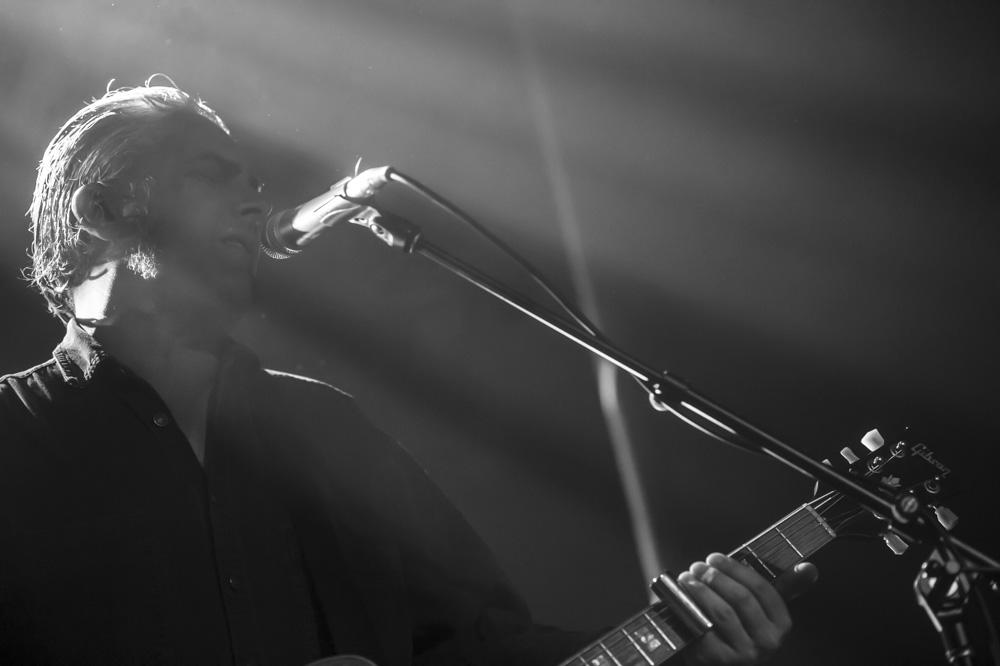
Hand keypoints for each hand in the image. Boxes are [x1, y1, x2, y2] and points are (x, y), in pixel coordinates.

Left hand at [677, 553, 817, 664]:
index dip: (736, 569)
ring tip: (687, 578)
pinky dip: (690, 610)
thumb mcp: (763, 610)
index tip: (716, 558)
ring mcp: (744, 654)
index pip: (762, 589)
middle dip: (715, 577)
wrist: (720, 664)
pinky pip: (704, 629)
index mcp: (781, 625)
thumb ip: (784, 587)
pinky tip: (682, 599)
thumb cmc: (740, 629)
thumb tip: (809, 567)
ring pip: (722, 612)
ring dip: (701, 590)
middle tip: (698, 566)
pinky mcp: (719, 661)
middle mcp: (767, 642)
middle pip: (740, 599)